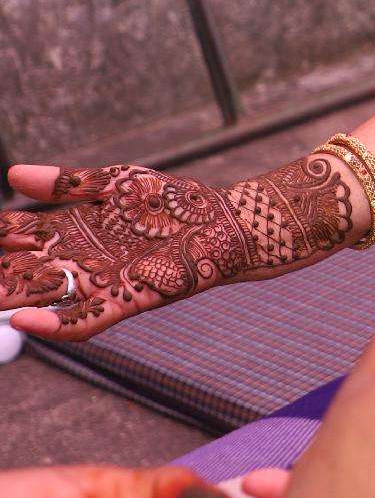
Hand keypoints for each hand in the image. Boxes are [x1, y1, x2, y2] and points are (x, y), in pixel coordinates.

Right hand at [0, 154, 356, 342]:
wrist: (229, 222)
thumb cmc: (174, 201)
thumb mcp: (115, 183)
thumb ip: (66, 183)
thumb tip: (12, 173)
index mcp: (74, 231)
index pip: (16, 236)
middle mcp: (82, 261)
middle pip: (22, 272)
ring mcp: (105, 282)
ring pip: (45, 300)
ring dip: (12, 301)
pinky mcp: (132, 298)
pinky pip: (88, 319)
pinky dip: (57, 324)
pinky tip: (26, 322)